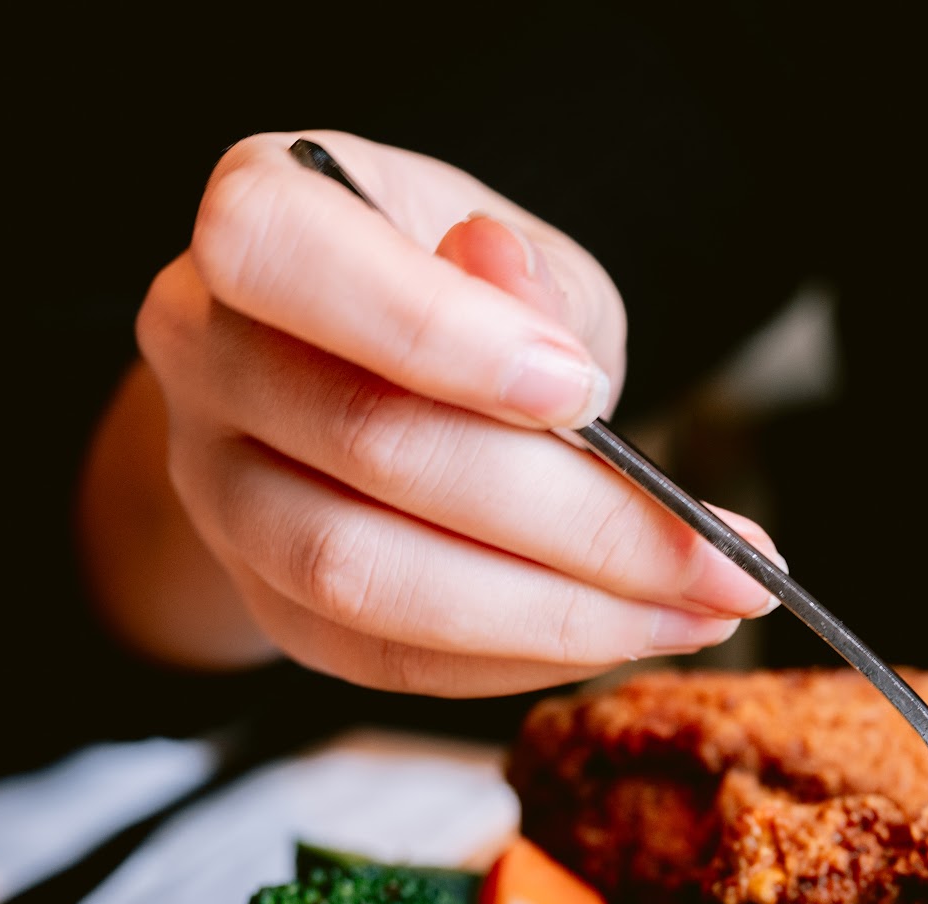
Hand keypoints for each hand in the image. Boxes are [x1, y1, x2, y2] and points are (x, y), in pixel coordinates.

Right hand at [120, 130, 778, 693]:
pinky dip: (517, 659)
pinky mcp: (262, 598)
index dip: (433, 331)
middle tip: (725, 555)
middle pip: (369, 444)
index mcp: (258, 220)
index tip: (584, 394)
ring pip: (363, 575)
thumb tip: (510, 283)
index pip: (284, 255)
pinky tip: (625, 635)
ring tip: (700, 612)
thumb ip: (530, 283)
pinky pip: (380, 657)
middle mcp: (203, 348)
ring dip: (556, 614)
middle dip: (575, 517)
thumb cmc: (465, 299)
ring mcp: (215, 486)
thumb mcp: (523, 257)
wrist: (380, 382)